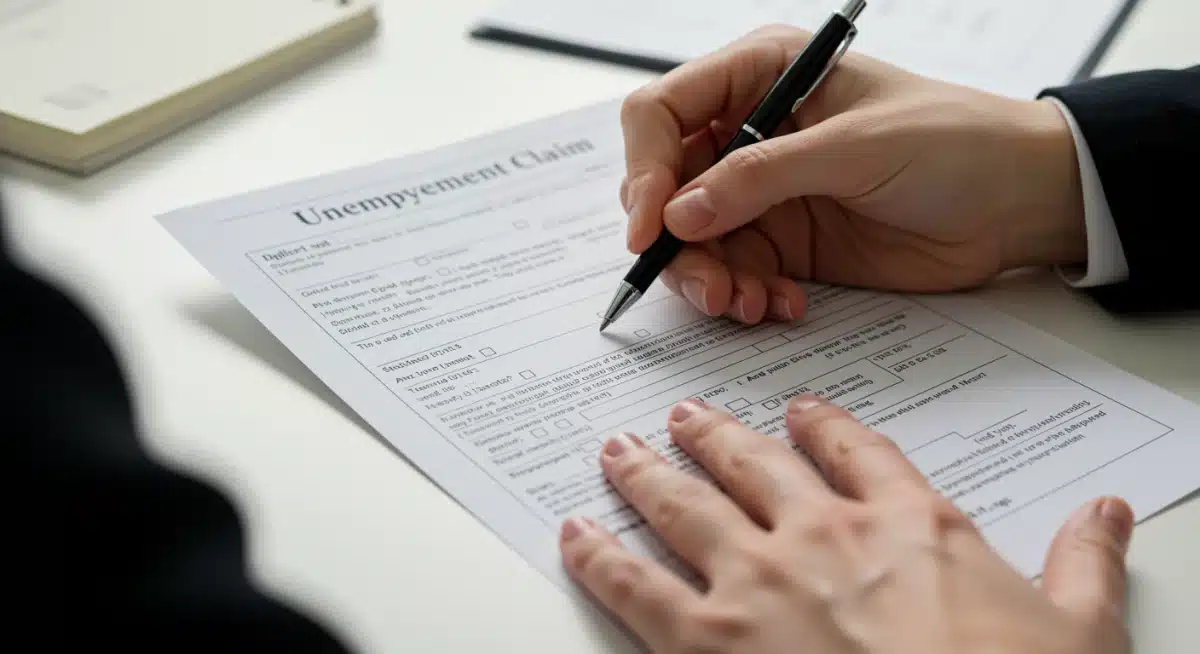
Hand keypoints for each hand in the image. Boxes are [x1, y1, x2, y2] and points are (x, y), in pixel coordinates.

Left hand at [559, 397, 1133, 653]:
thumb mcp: (1079, 630)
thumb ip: (1085, 562)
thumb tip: (1108, 514)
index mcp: (910, 524)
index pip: (859, 452)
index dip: (824, 427)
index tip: (801, 413)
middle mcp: (823, 535)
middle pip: (752, 463)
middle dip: (712, 435)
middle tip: (683, 415)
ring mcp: (757, 582)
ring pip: (683, 505)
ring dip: (645, 474)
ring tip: (617, 451)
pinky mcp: (705, 641)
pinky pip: (634, 586)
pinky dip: (598, 557)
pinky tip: (574, 536)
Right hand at [619, 26, 1086, 322]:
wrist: (1020, 203)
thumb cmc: (956, 143)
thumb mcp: (857, 149)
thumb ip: (763, 177)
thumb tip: (679, 212)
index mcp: (761, 76)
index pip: (663, 113)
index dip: (643, 169)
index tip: (649, 228)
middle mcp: (750, 133)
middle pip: (666, 185)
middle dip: (676, 241)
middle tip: (709, 285)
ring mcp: (764, 192)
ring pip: (693, 240)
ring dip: (710, 279)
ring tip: (746, 304)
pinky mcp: (785, 242)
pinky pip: (735, 273)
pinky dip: (745, 296)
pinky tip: (780, 305)